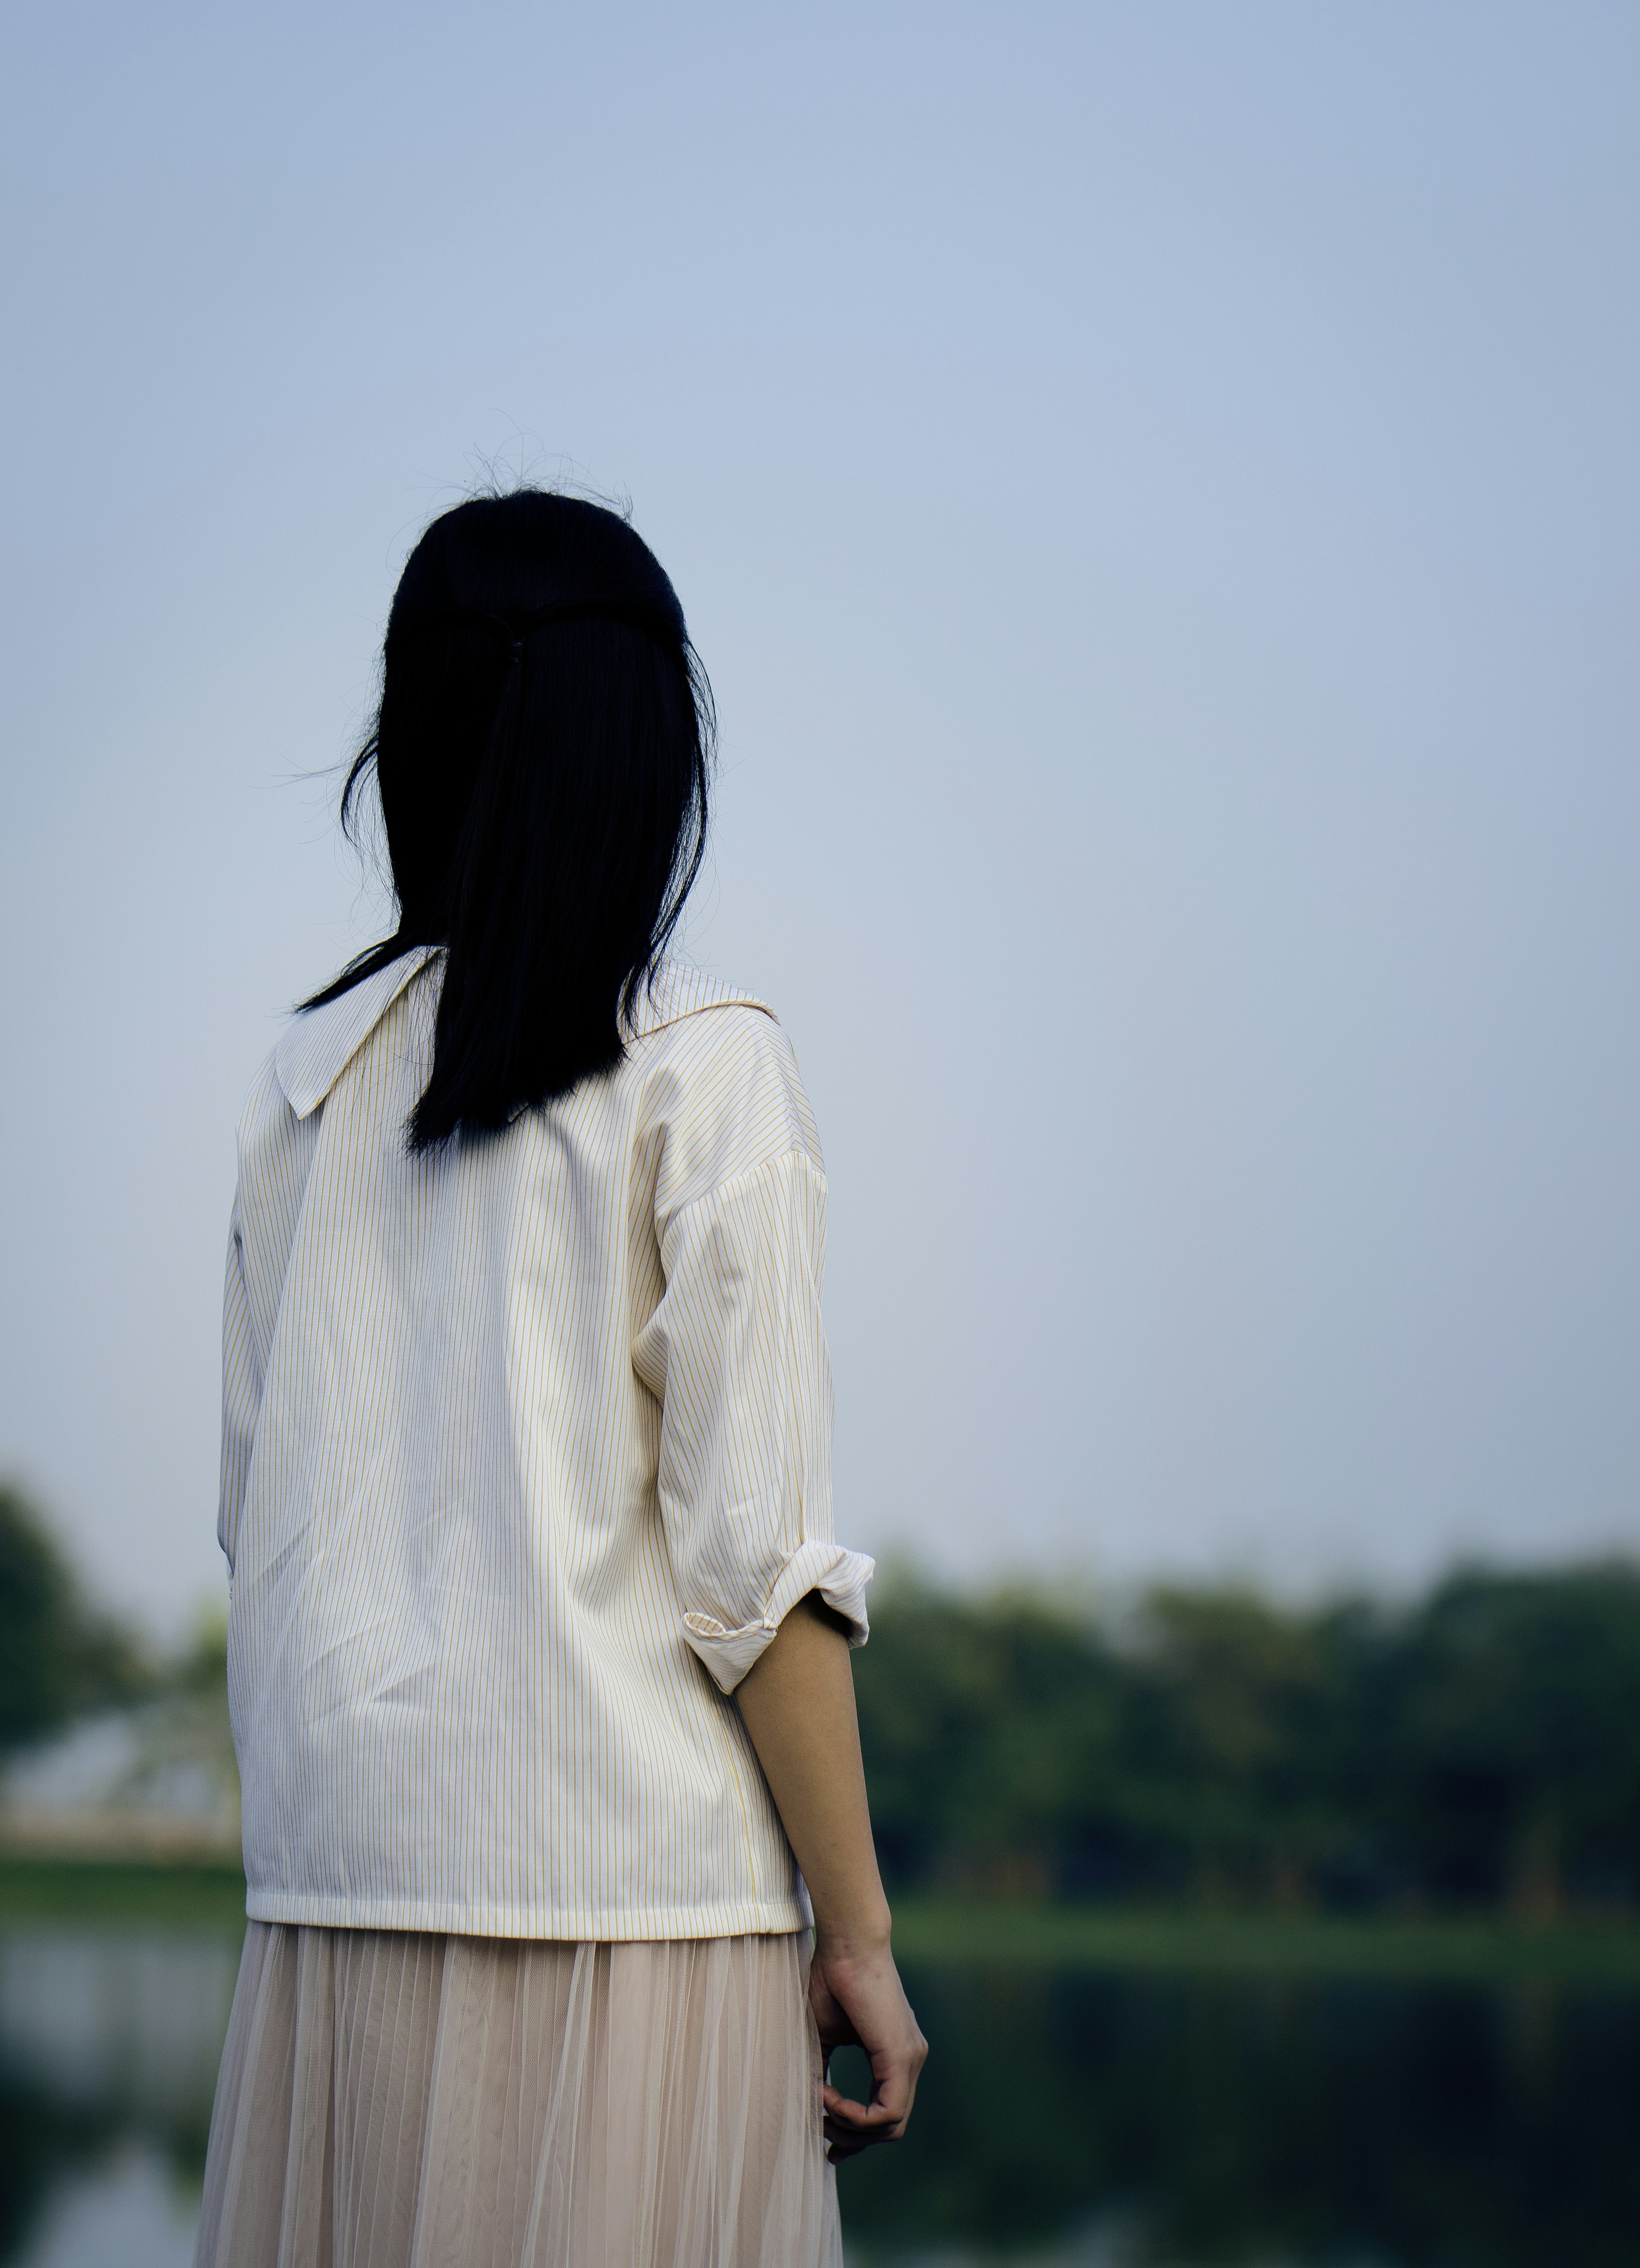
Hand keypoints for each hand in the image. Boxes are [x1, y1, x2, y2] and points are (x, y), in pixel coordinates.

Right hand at [809, 1934, 927, 2163]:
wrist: (846, 1945)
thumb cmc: (831, 1980)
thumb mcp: (823, 2035)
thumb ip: (824, 2069)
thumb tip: (809, 2105)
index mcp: (896, 2055)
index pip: (887, 2112)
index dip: (858, 2136)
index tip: (829, 2144)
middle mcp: (911, 2059)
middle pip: (891, 2127)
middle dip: (853, 2140)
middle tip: (821, 2134)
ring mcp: (911, 2058)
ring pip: (891, 2126)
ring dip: (850, 2128)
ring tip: (820, 2106)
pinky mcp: (902, 2056)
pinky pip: (886, 2112)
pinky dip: (855, 2116)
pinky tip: (829, 2098)